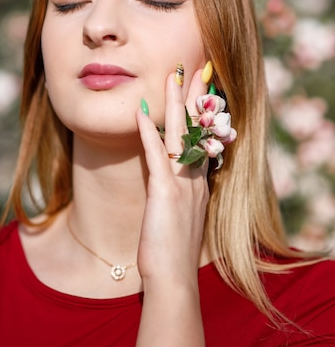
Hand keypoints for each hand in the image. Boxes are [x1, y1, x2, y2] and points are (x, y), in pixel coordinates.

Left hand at [136, 67, 209, 287]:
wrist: (174, 278)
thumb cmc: (172, 253)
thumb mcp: (178, 219)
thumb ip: (176, 197)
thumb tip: (168, 184)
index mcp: (199, 185)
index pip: (204, 140)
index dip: (203, 113)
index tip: (203, 89)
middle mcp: (196, 180)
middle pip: (197, 129)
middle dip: (196, 96)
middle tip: (196, 68)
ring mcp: (183, 184)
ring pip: (180, 135)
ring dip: (175, 103)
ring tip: (172, 75)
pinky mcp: (165, 193)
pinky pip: (156, 155)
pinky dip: (149, 131)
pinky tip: (142, 110)